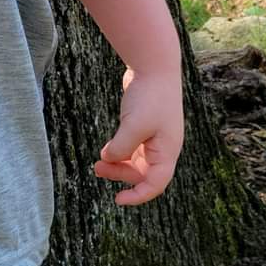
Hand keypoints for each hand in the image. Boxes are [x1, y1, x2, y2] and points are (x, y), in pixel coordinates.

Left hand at [93, 65, 183, 205]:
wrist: (155, 65)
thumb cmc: (150, 95)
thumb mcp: (133, 125)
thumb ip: (121, 147)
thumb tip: (109, 159)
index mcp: (167, 151)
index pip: (155, 184)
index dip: (138, 196)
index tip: (118, 200)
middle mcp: (164, 147)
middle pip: (143, 173)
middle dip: (120, 175)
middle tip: (97, 169)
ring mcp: (155, 136)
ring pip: (136, 161)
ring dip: (118, 164)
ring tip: (98, 163)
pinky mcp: (146, 126)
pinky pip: (133, 148)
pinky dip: (120, 151)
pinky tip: (106, 150)